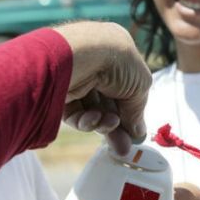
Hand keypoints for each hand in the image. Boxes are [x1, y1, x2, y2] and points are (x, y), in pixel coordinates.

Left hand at [53, 22, 150, 154]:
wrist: (81, 54)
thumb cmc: (116, 61)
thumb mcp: (140, 85)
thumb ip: (137, 110)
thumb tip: (138, 132)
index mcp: (116, 52)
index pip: (125, 88)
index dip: (130, 112)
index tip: (134, 134)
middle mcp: (95, 63)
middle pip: (107, 102)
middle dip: (116, 126)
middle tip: (123, 147)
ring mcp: (76, 77)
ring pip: (91, 110)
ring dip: (102, 123)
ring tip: (109, 125)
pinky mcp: (58, 90)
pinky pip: (74, 112)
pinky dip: (84, 120)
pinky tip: (92, 120)